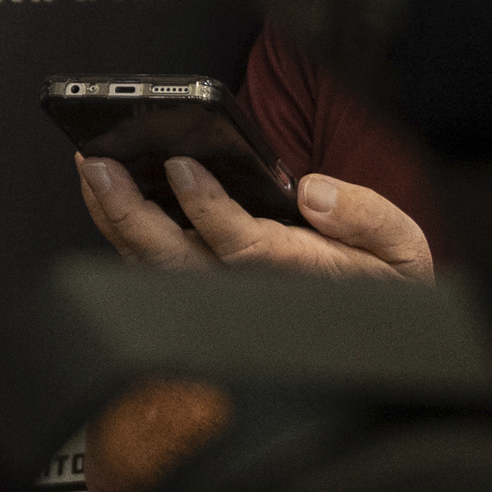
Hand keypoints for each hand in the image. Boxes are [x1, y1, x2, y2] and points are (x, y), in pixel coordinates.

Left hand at [76, 154, 432, 284]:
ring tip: (90, 166)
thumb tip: (312, 193)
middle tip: (98, 162)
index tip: (181, 165)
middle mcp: (248, 294)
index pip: (242, 247)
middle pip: (175, 262)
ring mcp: (218, 298)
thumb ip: (365, 218)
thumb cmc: (382, 281)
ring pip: (152, 266)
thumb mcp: (401, 250)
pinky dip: (119, 230)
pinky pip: (149, 268)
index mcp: (299, 276)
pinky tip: (103, 192)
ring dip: (114, 218)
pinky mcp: (201, 292)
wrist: (376, 328)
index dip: (207, 209)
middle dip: (131, 213)